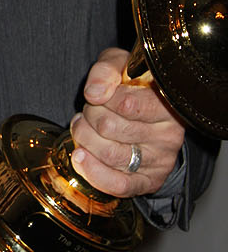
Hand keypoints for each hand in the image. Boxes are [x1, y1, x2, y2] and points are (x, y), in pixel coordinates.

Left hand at [70, 46, 185, 197]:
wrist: (146, 115)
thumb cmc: (133, 87)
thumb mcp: (120, 66)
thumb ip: (106, 70)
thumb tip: (95, 93)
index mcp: (168, 105)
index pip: (126, 104)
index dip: (101, 98)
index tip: (98, 94)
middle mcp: (169, 136)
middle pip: (110, 128)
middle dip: (89, 116)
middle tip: (89, 111)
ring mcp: (160, 161)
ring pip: (109, 154)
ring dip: (84, 138)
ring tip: (84, 128)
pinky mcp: (148, 182)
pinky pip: (119, 185)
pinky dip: (93, 172)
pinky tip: (81, 157)